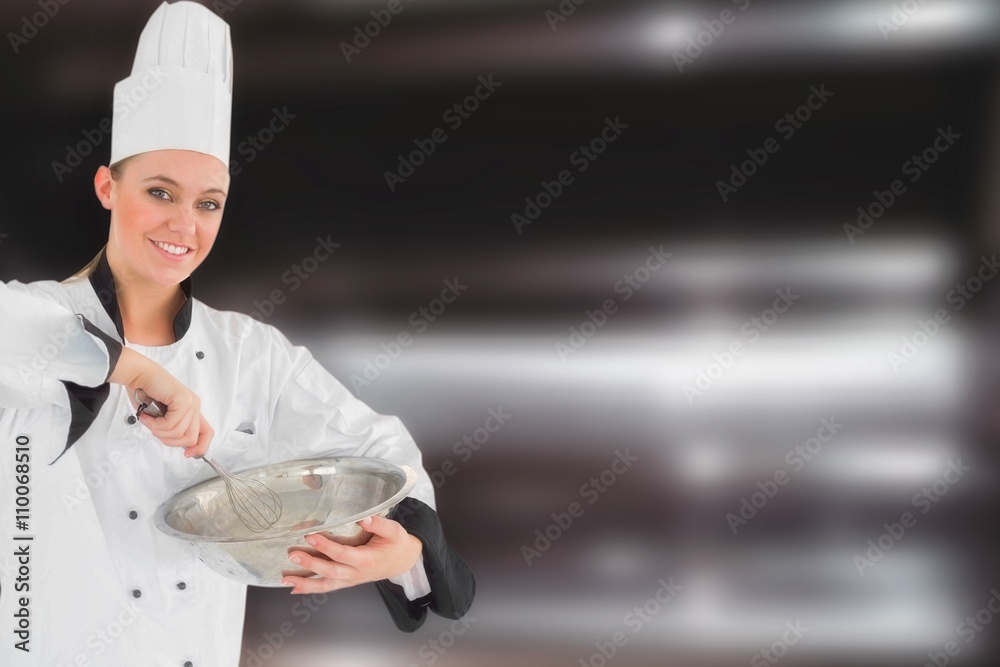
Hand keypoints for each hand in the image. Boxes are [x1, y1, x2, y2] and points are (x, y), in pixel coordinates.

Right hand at [109, 347, 213, 456]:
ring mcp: (190, 402)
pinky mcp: (183, 399)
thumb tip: (183, 447)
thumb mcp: (161, 418)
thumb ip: (172, 429)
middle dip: (168, 440)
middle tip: (154, 430)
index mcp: (192, 411)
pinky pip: (170, 424)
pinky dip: (155, 424)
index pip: (207, 433)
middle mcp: (194, 406)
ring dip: (158, 431)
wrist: (138, 375)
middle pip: (190, 438)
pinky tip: (146, 415)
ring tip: (148, 419)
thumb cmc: (146, 394)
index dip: (200, 448)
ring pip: (178, 433)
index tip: (187, 455)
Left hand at [283, 515, 422, 594]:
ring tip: (286, 578)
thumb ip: (379, 524)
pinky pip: (327, 587)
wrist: (402, 561)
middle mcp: (356, 573)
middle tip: (292, 554)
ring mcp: (350, 579)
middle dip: (309, 564)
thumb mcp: (394, 530)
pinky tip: (294, 588)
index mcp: (367, 560)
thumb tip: (364, 517)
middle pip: (330, 571)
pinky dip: (310, 589)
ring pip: (325, 584)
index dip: (326, 546)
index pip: (342, 554)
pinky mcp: (347, 581)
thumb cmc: (396, 544)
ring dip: (305, 582)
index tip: (310, 535)